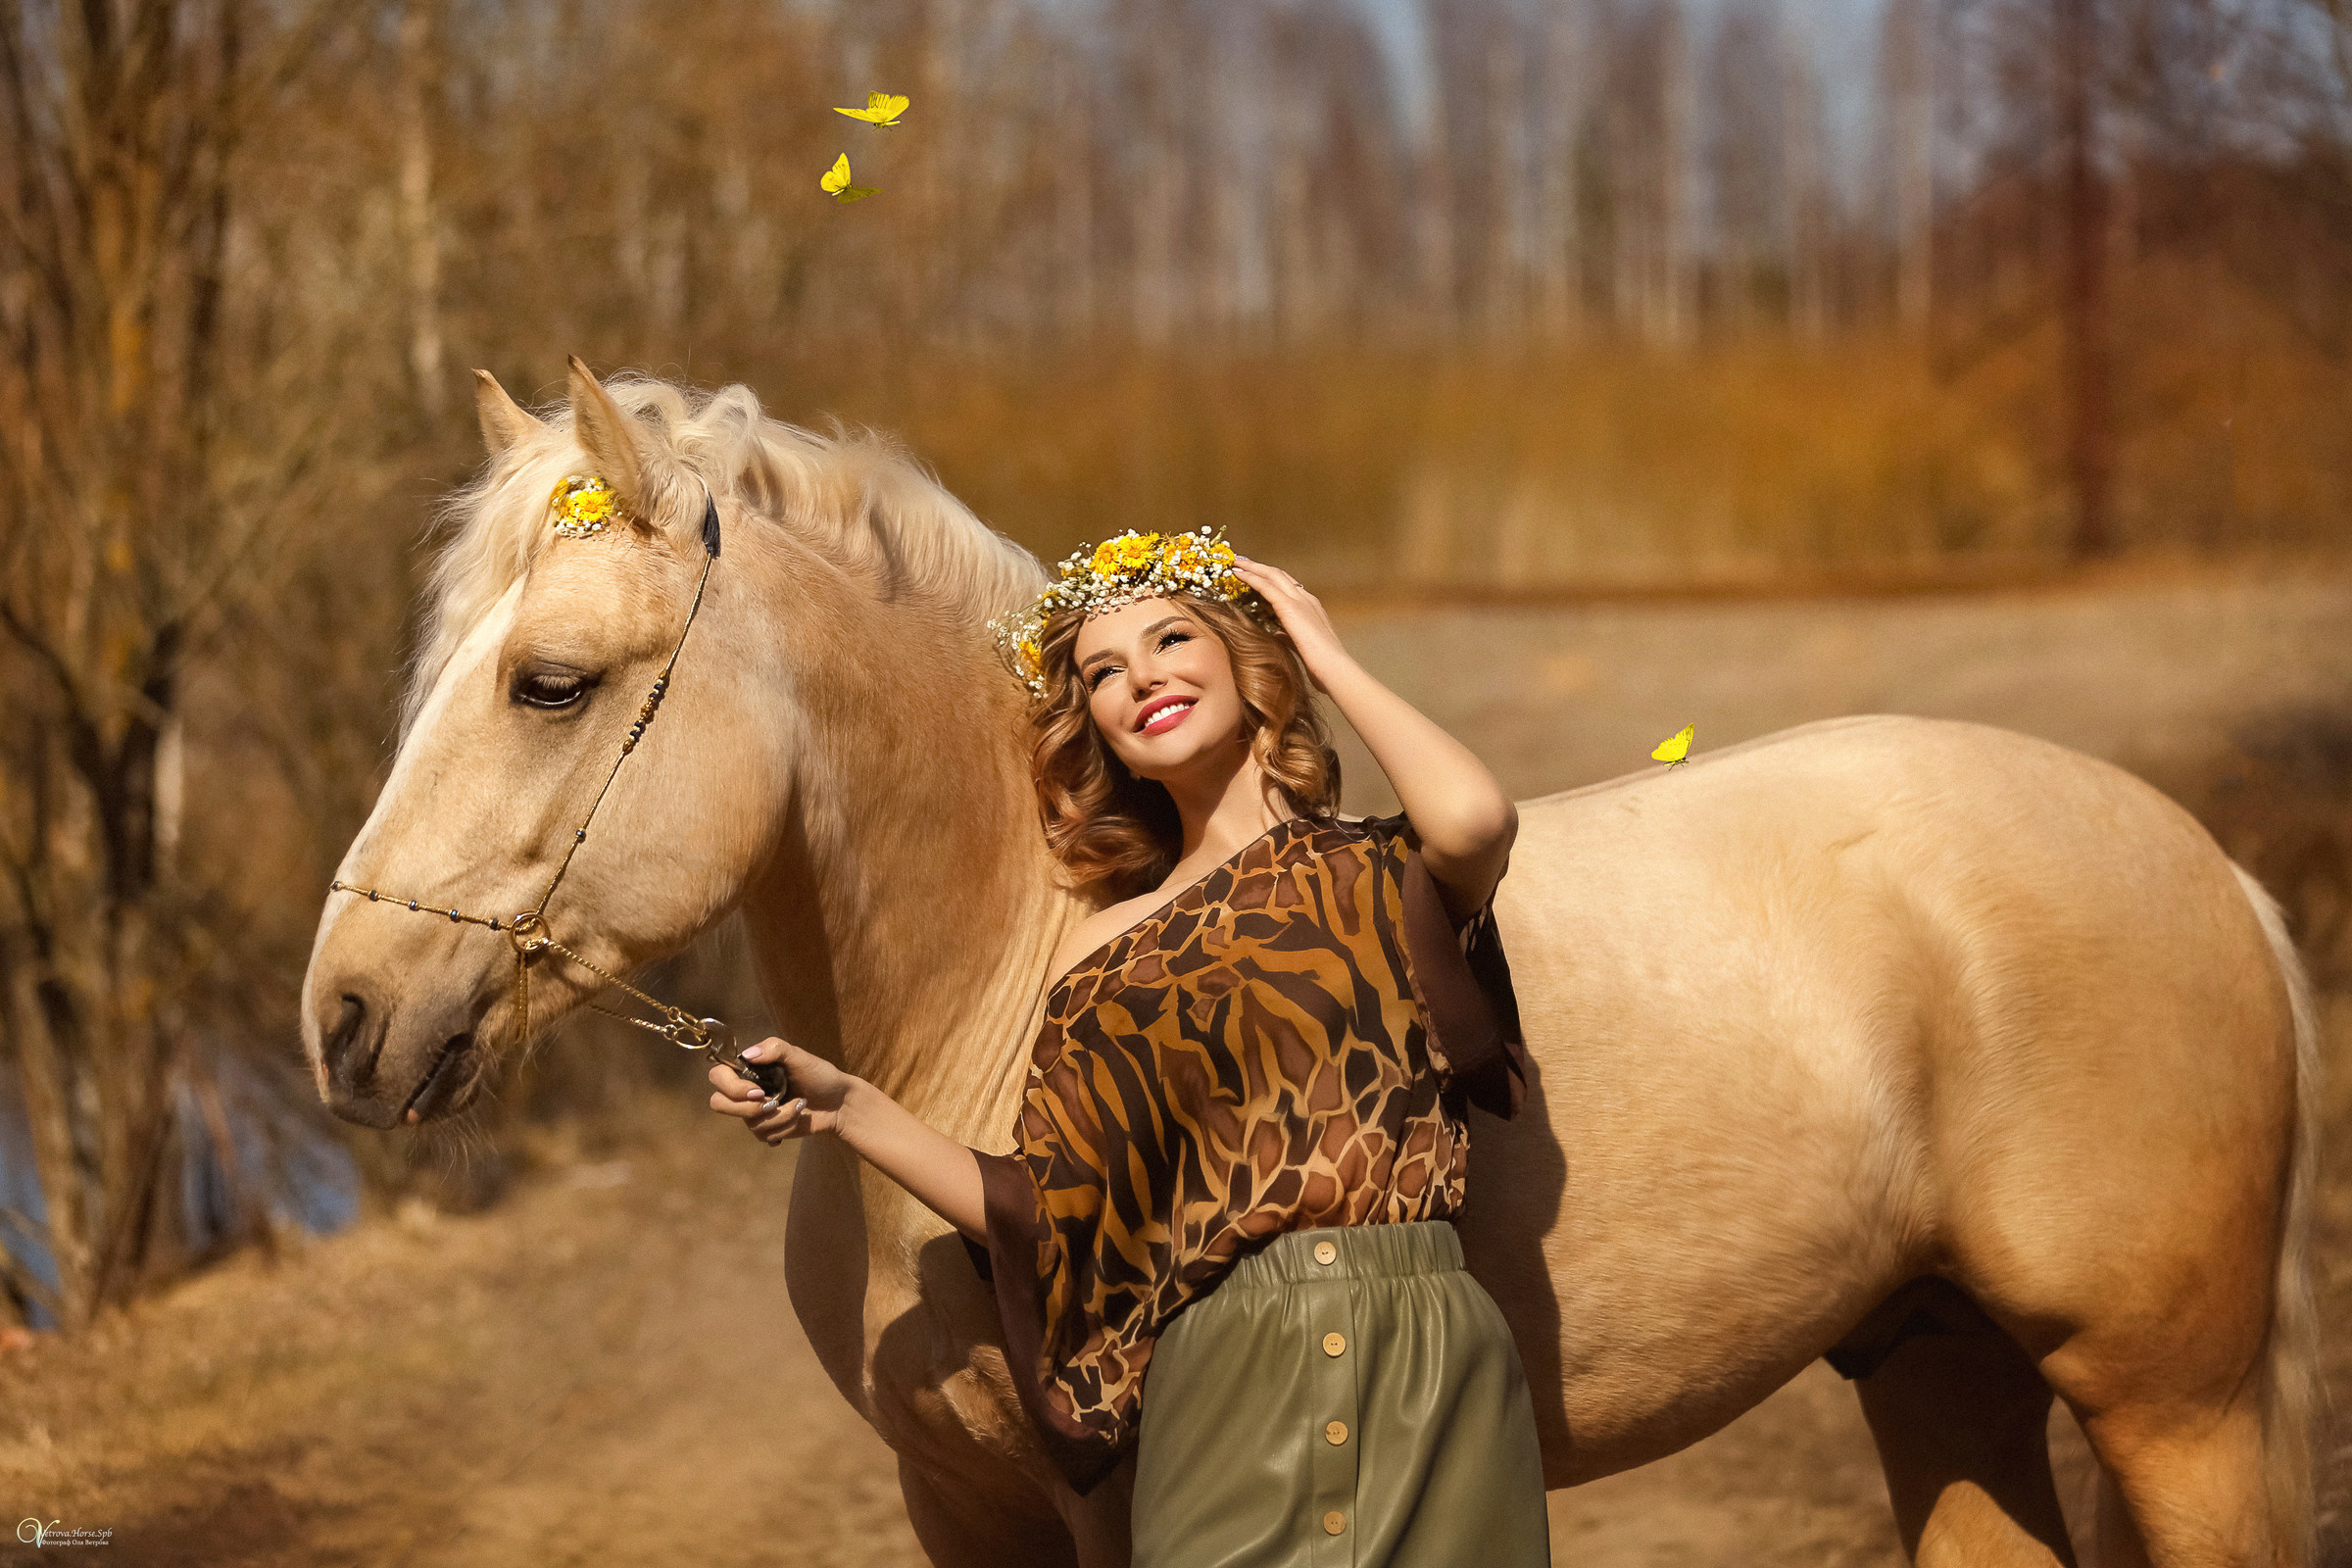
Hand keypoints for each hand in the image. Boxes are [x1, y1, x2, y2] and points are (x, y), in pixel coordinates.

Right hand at [707, 1037, 853, 1146]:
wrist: (838, 1101)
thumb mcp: (799, 1056)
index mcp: (749, 1069)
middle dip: (749, 1108)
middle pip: (719, 1104)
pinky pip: (764, 1136)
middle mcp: (746, 1090)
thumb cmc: (819, 1074)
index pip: (717, 1076)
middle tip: (774, 1102)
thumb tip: (747, 1055)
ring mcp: (755, 1112)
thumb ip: (775, 1048)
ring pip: (750, 1123)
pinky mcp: (767, 1129)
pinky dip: (786, 1127)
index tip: (757, 1091)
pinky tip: (798, 1117)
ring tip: (800, 1104)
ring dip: (781, 1116)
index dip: (731, 1087)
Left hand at [1230, 555, 1351, 688]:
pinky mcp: (1289, 606)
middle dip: (1260, 567)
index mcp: (1311, 608)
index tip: (1257, 575)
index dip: (1271, 579)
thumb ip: (1290, 637)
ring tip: (1236, 563)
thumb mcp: (1302, 647)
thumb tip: (1278, 633)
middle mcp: (1306, 599)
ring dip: (1252, 567)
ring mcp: (1299, 601)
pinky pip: (1265, 586)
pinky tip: (1237, 574)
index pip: (1288, 587)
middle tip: (1243, 561)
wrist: (1334, 668)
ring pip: (1272, 574)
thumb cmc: (1322, 665)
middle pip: (1280, 575)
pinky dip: (1250, 577)